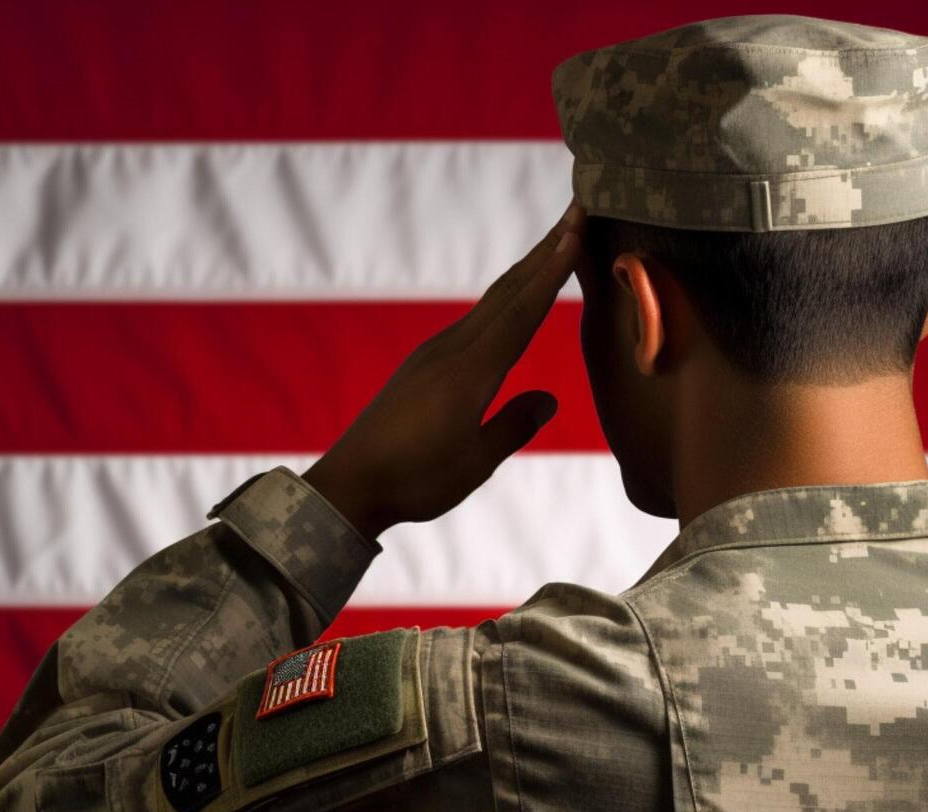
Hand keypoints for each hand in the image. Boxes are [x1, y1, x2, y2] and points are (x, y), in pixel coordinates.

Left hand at [303, 200, 585, 539]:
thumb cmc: (414, 480)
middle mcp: (451, 351)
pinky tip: (511, 299)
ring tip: (555, 244)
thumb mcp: (474, 462)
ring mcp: (434, 353)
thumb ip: (513, 425)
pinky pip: (474, 321)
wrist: (350, 484)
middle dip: (545, 252)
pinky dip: (503, 299)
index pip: (522, 312)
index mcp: (469, 372)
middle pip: (508, 292)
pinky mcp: (423, 364)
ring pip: (491, 303)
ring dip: (525, 271)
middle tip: (577, 211)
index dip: (552, 271)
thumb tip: (548, 398)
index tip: (576, 231)